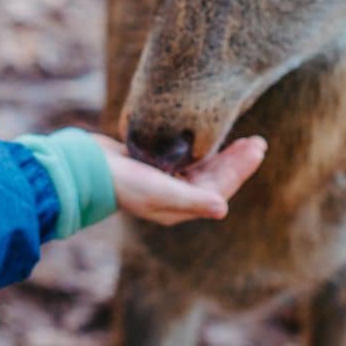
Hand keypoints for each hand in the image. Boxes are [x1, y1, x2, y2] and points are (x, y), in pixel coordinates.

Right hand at [95, 135, 267, 225]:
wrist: (85, 167)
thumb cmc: (122, 182)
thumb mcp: (158, 191)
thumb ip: (191, 199)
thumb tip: (223, 209)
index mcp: (179, 207)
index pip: (219, 189)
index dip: (240, 170)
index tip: (257, 150)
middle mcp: (176, 196)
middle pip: (215, 178)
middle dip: (237, 161)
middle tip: (259, 142)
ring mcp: (165, 180)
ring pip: (203, 167)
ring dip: (223, 153)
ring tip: (244, 139)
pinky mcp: (154, 164)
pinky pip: (187, 156)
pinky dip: (202, 147)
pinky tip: (210, 135)